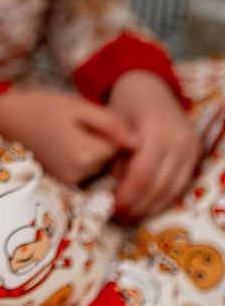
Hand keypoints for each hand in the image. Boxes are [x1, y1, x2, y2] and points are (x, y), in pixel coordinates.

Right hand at [0, 87, 135, 186]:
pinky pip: (84, 175)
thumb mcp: (79, 106)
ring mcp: (67, 184)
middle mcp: (79, 177)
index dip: (113, 132)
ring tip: (68, 136)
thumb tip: (140, 144)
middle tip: (79, 127)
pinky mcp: (59, 186)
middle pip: (111, 163)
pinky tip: (63, 147)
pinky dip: (80, 163)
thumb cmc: (40, 107)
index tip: (93, 120)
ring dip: (93, 155)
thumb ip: (113, 124)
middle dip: (104, 146)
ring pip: (98, 169)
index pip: (121, 149)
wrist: (1, 119)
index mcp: (86, 155)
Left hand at [107, 70, 198, 220]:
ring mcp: (191, 147)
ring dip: (152, 208)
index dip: (127, 197)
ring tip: (131, 215)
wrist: (148, 87)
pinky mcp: (195, 153)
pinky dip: (164, 198)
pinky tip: (147, 205)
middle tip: (118, 217)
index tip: (111, 209)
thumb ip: (113, 154)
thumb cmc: (123, 105)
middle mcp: (179, 141)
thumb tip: (115, 185)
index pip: (142, 176)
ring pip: (173, 190)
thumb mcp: (110, 125)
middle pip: (159, 187)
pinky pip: (181, 184)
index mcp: (156, 132)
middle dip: (138, 207)